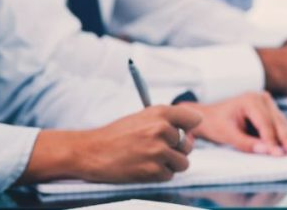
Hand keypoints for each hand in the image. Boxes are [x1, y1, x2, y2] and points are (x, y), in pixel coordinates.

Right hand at [21, 105, 201, 183]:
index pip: (193, 119)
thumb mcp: (141, 118)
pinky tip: (143, 167)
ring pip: (182, 162)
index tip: (186, 131)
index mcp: (159, 112)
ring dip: (170, 164)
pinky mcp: (154, 170)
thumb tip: (189, 135)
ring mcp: (158, 151)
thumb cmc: (116, 135)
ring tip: (151, 159)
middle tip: (157, 149)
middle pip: (187, 144)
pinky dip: (159, 174)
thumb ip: (165, 123)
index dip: (190, 127)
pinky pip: (169, 175)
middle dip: (175, 149)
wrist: (93, 151)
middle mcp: (161, 129)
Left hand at [187, 92, 286, 155]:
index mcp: (250, 100)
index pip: (265, 124)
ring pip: (284, 125)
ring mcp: (268, 103)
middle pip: (278, 123)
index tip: (280, 156)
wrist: (208, 117)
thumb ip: (246, 143)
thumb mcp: (226, 134)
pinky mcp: (271, 112)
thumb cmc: (214, 124)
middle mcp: (262, 98)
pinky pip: (282, 126)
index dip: (273, 141)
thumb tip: (267, 151)